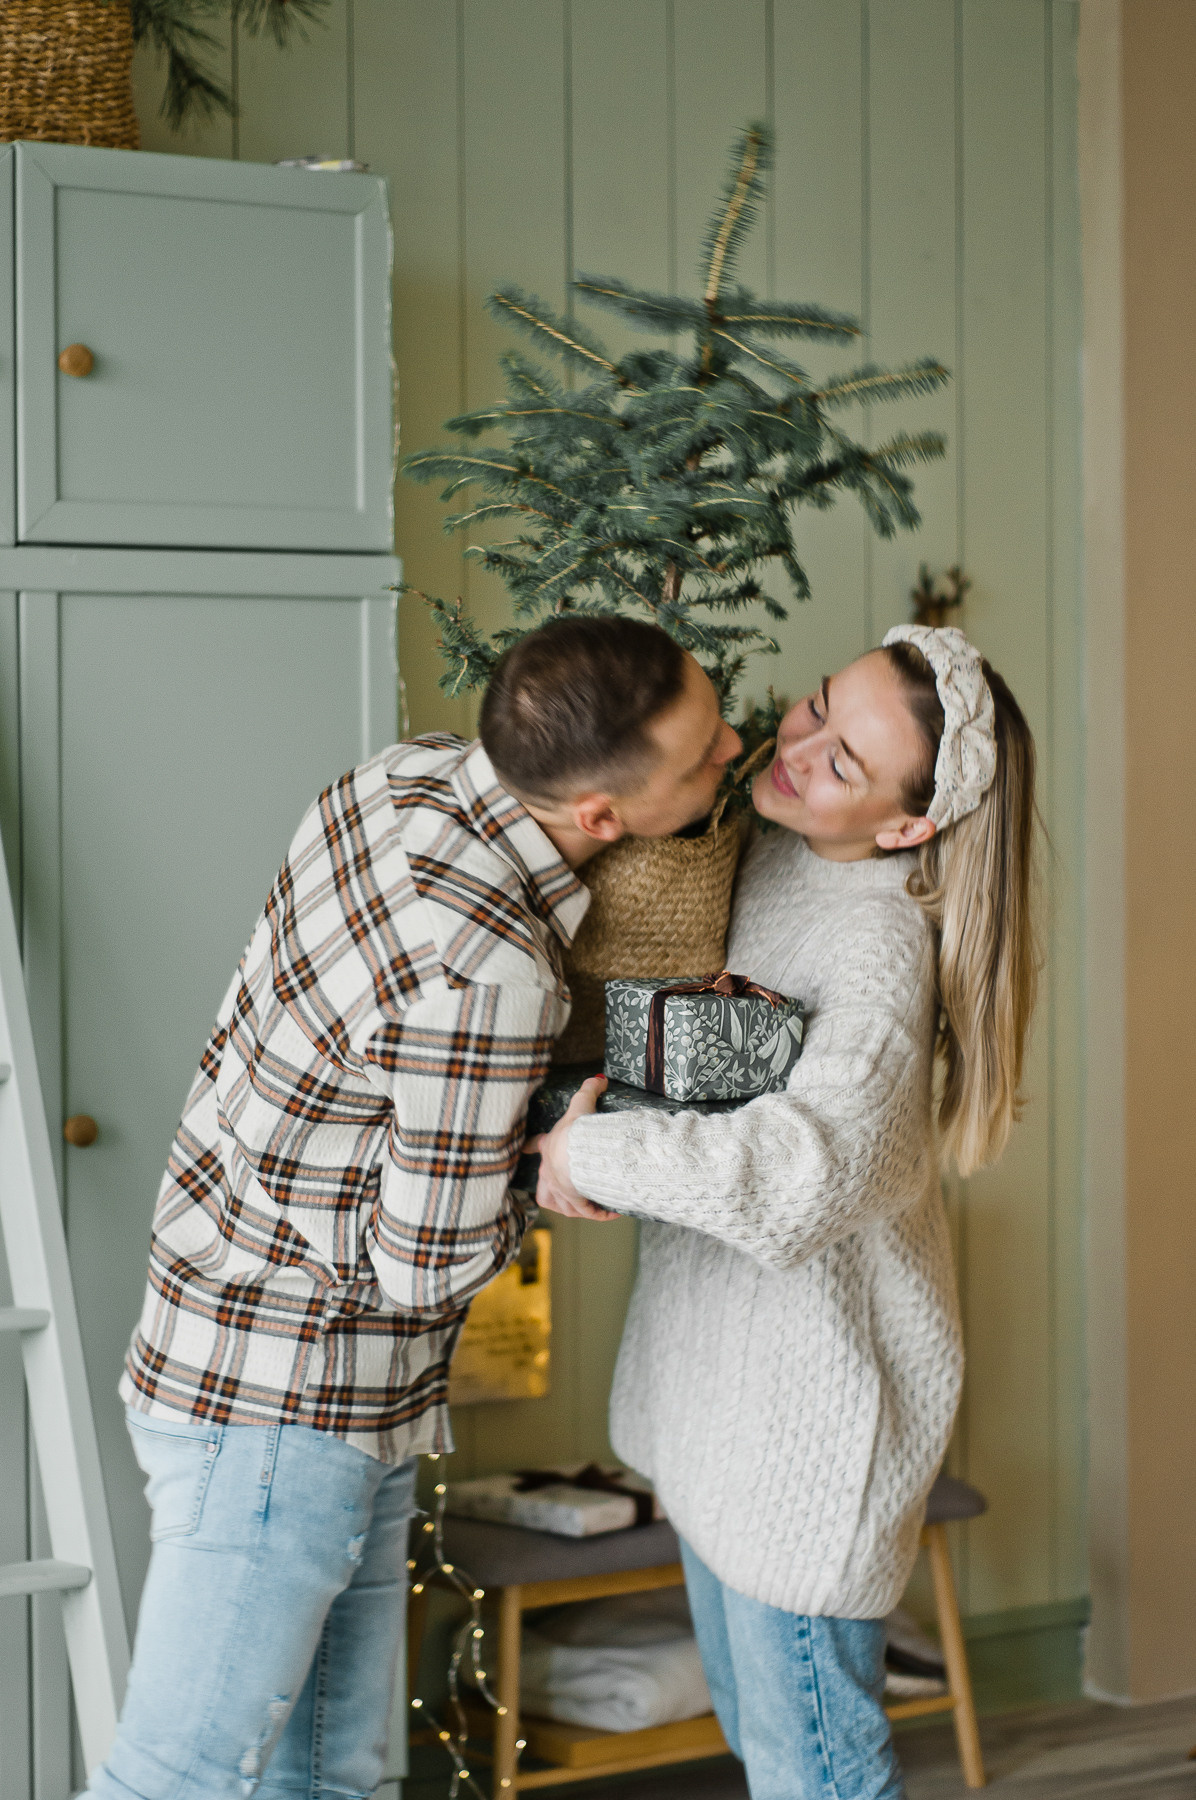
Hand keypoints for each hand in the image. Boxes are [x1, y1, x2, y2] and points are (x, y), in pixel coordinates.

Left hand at [526, 1075, 619, 1220]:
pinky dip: (596, 1212)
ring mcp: (560, 1189)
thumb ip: (590, 1090)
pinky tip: (610, 1212)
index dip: (529, 1146)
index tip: (526, 1148)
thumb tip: (600, 1079)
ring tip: (591, 1204)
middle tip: (574, 1185)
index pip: (535, 1144)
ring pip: (562, 1202)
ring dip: (576, 1204)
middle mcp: (549, 1171)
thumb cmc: (576, 1130)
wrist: (577, 1155)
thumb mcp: (581, 1104)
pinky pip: (584, 1211)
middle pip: (547, 1181)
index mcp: (549, 1146)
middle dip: (560, 1183)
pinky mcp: (573, 1202)